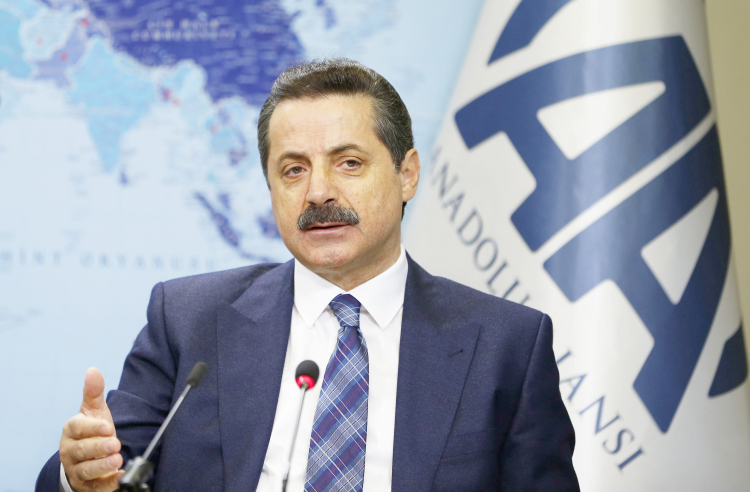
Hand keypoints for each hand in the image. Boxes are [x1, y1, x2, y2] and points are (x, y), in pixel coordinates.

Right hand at [59, 368, 123, 491]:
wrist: (88, 457)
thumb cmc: (91, 431)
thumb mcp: (94, 411)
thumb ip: (94, 393)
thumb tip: (93, 370)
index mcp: (71, 431)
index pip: (77, 428)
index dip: (92, 427)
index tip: (107, 426)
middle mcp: (70, 451)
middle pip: (81, 450)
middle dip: (98, 447)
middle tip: (115, 443)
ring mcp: (77, 470)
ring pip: (86, 470)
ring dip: (102, 466)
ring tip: (117, 459)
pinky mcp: (87, 485)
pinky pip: (95, 487)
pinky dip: (107, 483)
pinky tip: (119, 477)